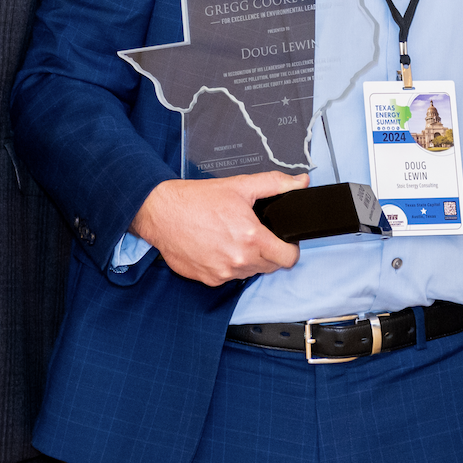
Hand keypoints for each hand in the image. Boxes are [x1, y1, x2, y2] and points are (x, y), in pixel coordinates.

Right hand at [131, 173, 306, 285]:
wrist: (162, 213)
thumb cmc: (197, 200)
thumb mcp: (240, 186)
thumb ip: (275, 184)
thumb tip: (300, 182)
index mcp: (251, 238)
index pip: (288, 259)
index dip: (290, 248)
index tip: (284, 241)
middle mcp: (239, 261)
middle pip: (271, 266)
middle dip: (269, 251)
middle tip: (256, 233)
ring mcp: (223, 273)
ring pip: (250, 272)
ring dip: (249, 259)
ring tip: (234, 238)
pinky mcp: (209, 280)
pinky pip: (229, 277)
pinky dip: (229, 265)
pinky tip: (219, 247)